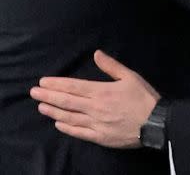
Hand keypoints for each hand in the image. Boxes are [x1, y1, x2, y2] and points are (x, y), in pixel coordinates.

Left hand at [29, 50, 159, 148]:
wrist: (155, 123)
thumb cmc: (144, 98)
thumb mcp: (131, 77)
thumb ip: (112, 66)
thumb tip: (96, 53)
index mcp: (101, 92)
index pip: (73, 87)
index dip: (56, 84)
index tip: (43, 82)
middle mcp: (94, 108)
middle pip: (66, 102)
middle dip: (48, 96)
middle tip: (33, 93)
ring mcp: (95, 124)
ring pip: (69, 117)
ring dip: (53, 112)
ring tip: (41, 107)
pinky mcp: (99, 137)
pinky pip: (79, 132)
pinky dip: (67, 128)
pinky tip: (58, 124)